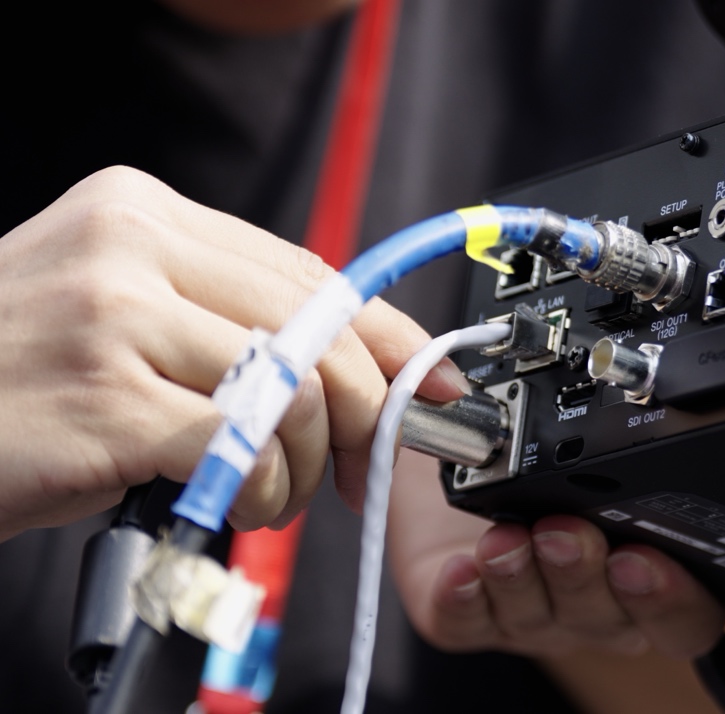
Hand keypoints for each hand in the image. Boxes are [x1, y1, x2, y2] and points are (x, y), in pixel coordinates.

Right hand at [0, 166, 466, 539]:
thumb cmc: (10, 382)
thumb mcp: (113, 315)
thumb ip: (217, 318)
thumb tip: (345, 360)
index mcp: (141, 212)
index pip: (306, 271)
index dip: (382, 336)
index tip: (426, 381)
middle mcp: (130, 247)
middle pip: (317, 324)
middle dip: (365, 407)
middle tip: (360, 465)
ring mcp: (115, 317)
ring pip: (289, 387)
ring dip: (303, 463)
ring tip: (272, 493)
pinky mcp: (106, 397)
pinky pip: (241, 446)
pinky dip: (259, 490)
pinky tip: (233, 502)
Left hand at [388, 451, 724, 659]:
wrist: (461, 459)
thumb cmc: (537, 444)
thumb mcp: (586, 430)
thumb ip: (614, 425)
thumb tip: (635, 381)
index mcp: (650, 566)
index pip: (687, 611)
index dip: (671, 597)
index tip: (642, 559)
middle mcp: (598, 601)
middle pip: (609, 619)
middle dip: (583, 573)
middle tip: (564, 532)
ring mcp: (534, 615)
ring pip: (538, 619)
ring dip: (521, 575)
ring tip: (505, 537)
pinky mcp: (467, 617)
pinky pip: (467, 623)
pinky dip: (463, 597)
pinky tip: (461, 570)